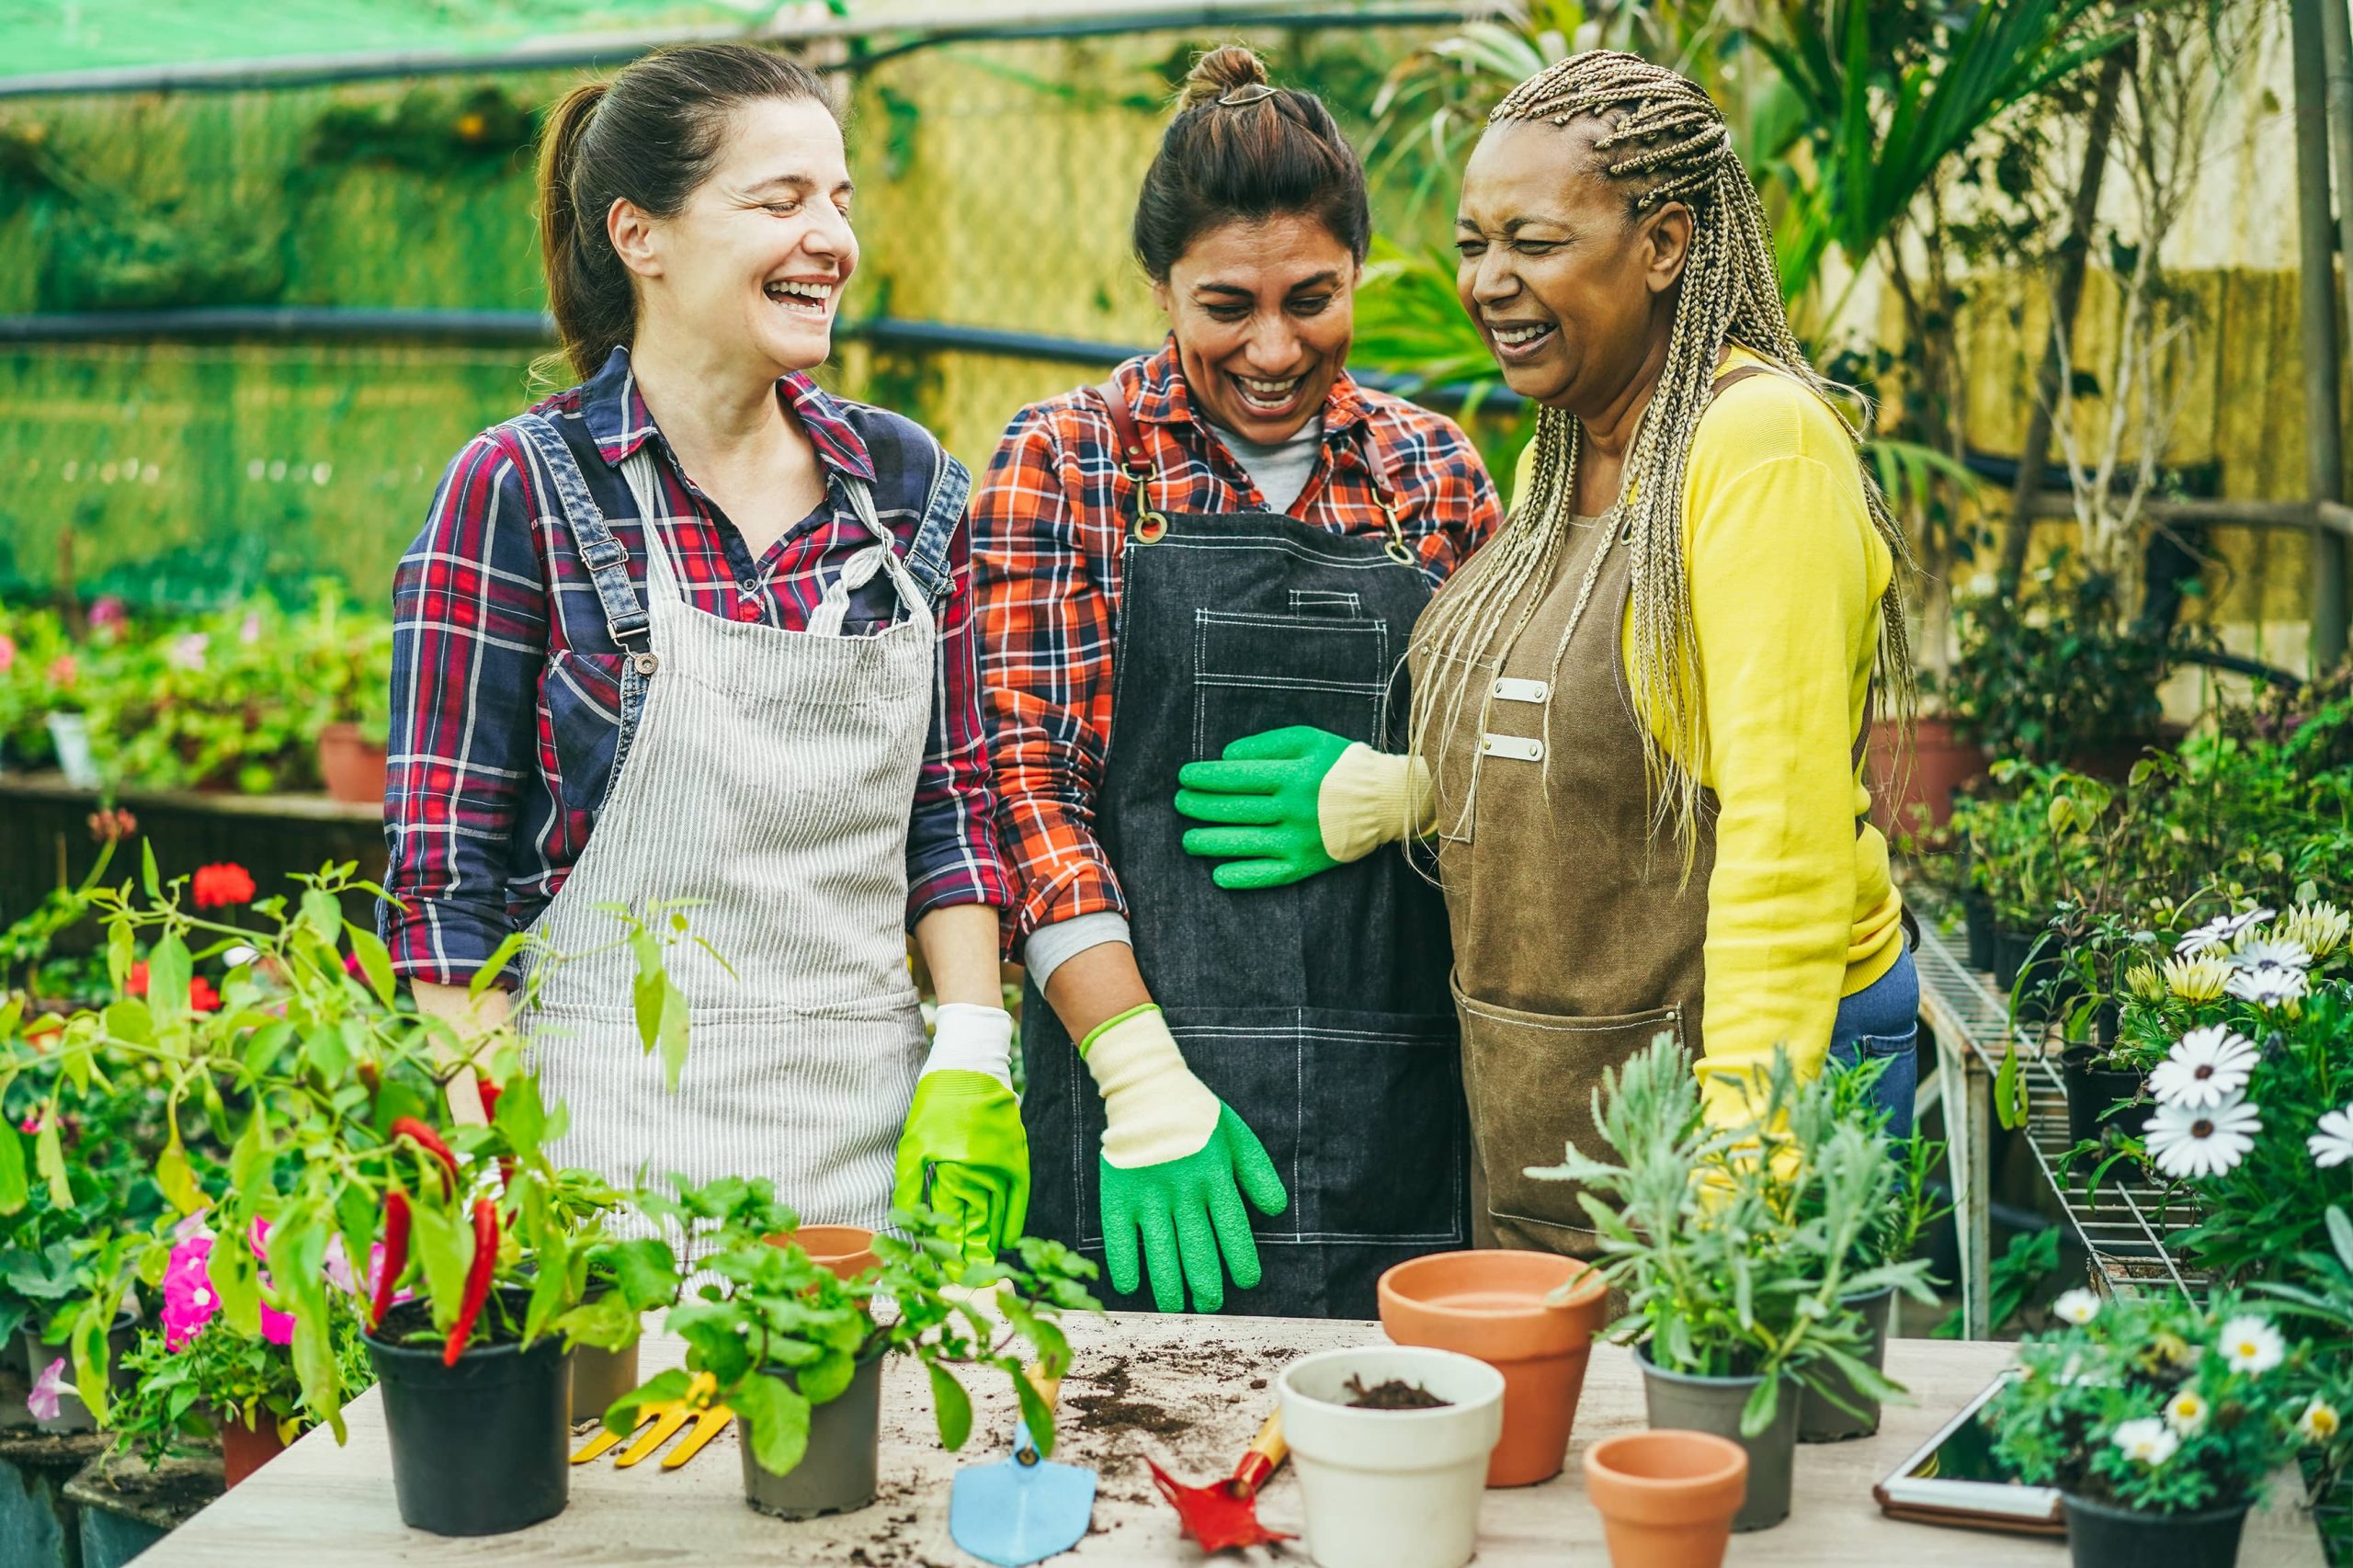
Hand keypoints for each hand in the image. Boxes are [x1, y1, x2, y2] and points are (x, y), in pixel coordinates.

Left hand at [893, 1004, 1028, 1263]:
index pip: (954, 1220)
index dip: (950, 1249)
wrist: (970, 1063)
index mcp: (957, 1166)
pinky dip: (1014, 1218)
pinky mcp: (1017, 1153)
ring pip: (1000, 1212)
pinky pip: (1019, 1195)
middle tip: (966, 1280)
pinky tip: (1008, 1238)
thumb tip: (909, 1220)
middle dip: (972, 1252)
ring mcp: (1005, 1161)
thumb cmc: (935, 1102)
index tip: (945, 1274)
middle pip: (979, 1221)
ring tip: (986, 1267)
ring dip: (992, 1240)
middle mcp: (985, 1168)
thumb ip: (912, 1185)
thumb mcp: (914, 1143)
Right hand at [1082, 1006, 1286, 1310]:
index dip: (1241, 1261)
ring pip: (1161, 1252)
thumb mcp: (1236, 1137)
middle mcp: (1182, 1191)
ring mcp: (1148, 1195)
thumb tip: (1276, 1211)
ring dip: (1169, 1286)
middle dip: (1206, 1285)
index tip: (1247, 1282)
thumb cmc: (1197, 1117)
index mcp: (1214, 1177)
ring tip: (1175, 1306)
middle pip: (1197, 1250)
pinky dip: (1125, 1265)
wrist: (1146, 1089)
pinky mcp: (1117, 1195)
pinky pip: (1119, 1238)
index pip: (1232, 1230)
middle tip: (1210, 1305)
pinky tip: (1132, 1286)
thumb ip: (1257, 1174)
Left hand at [1176, 727, 1425, 889]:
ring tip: (1188, 839)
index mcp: (1292, 775)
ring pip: (1243, 844)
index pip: (1236, 777)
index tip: (1184, 776)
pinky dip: (1241, 877)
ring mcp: (1298, 841)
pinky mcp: (1305, 865)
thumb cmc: (1341, 764)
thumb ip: (1266, 744)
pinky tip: (1218, 873)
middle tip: (1181, 803)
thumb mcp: (1308, 739)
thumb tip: (1226, 756)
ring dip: (1208, 842)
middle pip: (1234, 810)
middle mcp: (1293, 810)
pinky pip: (1267, 875)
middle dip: (1199, 806)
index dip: (1204, 777)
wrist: (1385, 801)